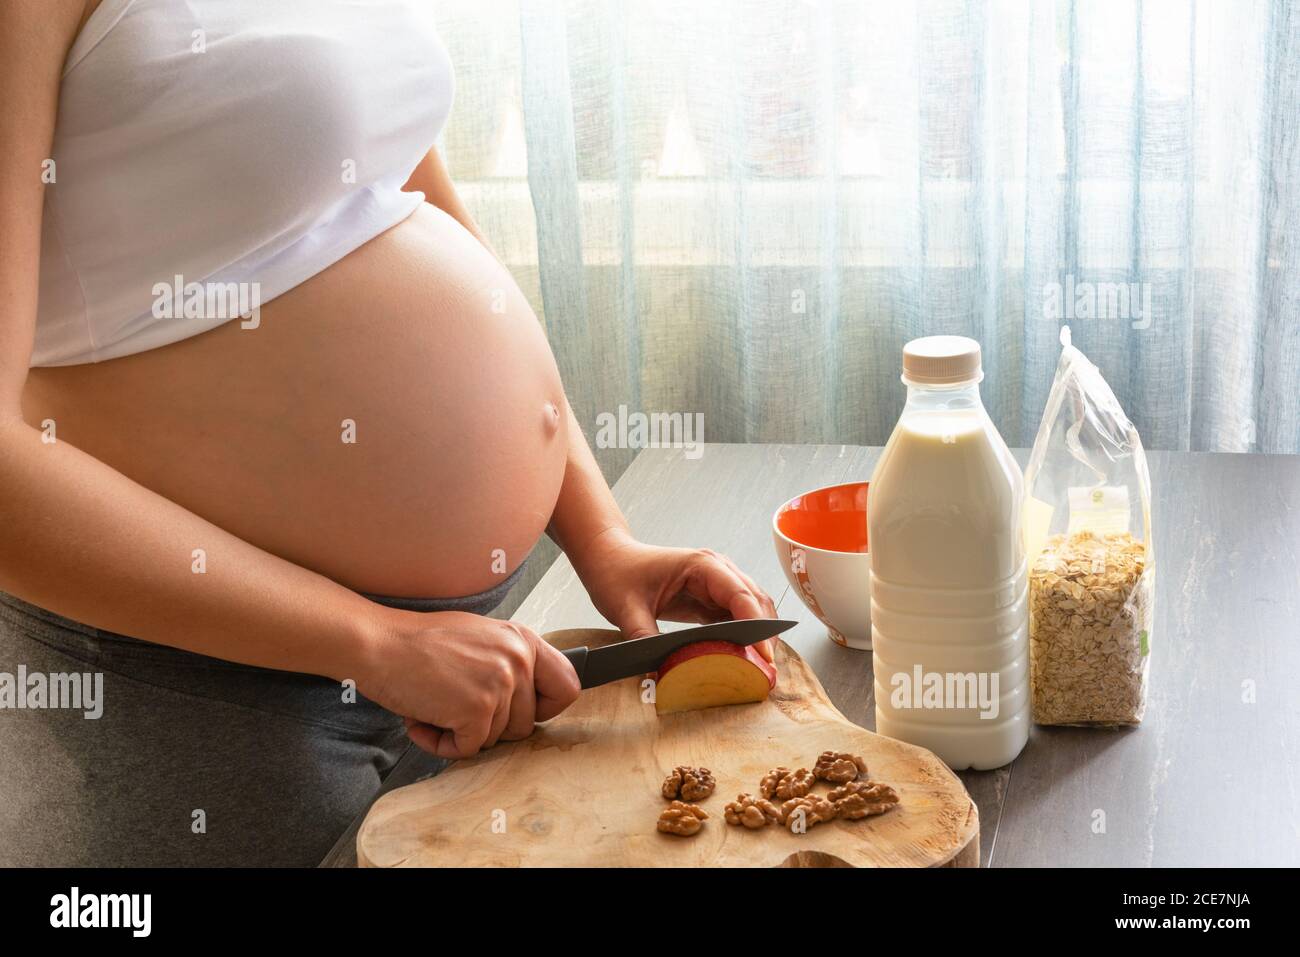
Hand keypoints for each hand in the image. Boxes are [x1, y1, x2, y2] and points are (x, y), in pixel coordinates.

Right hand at [359, 609, 580, 757]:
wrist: (379, 644)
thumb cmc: (420, 643)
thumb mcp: (481, 638)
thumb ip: (509, 662)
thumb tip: (528, 696)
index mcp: (523, 640)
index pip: (568, 686)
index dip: (546, 708)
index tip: (522, 713)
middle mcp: (517, 660)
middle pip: (527, 724)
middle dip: (490, 726)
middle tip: (456, 707)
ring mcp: (498, 685)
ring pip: (495, 739)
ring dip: (460, 733)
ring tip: (433, 706)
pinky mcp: (475, 710)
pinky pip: (467, 749)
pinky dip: (441, 744)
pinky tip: (422, 720)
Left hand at [571, 530, 779, 660]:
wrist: (608, 557)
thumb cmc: (616, 573)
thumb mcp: (625, 609)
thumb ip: (644, 639)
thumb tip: (659, 672)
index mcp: (701, 565)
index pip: (741, 595)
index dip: (756, 626)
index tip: (764, 655)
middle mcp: (716, 569)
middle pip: (755, 601)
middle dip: (765, 634)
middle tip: (766, 671)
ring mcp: (715, 581)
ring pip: (751, 609)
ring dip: (757, 636)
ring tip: (758, 669)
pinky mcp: (709, 596)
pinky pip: (734, 616)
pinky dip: (741, 636)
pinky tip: (740, 658)